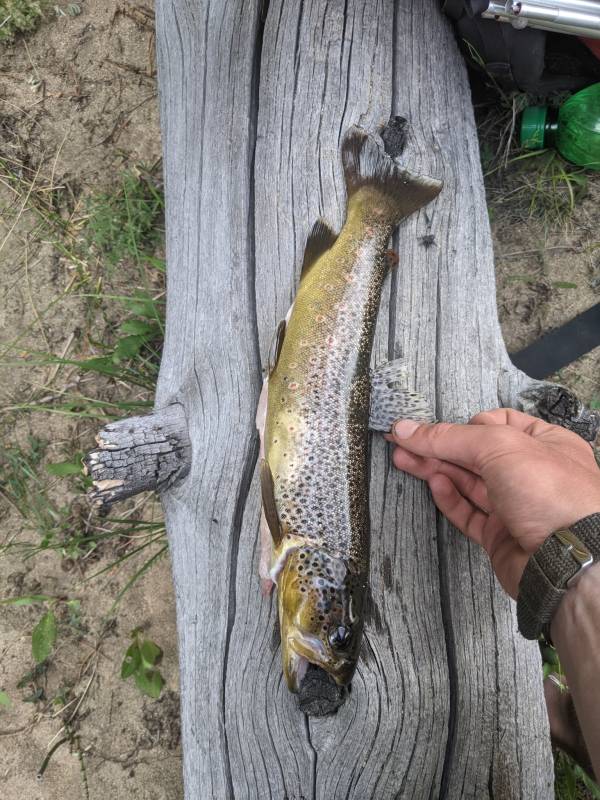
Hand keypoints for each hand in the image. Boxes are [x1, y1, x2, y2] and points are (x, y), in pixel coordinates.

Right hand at [389, 409, 599, 597]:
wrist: (566, 560)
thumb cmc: (552, 494)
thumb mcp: (499, 446)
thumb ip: (450, 437)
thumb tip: (407, 428)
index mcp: (544, 442)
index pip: (496, 424)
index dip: (463, 424)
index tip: (430, 425)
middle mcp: (531, 473)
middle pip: (475, 454)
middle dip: (438, 447)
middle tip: (403, 442)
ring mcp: (516, 505)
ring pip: (467, 483)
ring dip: (435, 469)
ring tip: (403, 460)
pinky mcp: (500, 535)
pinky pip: (468, 513)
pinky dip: (449, 498)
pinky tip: (434, 484)